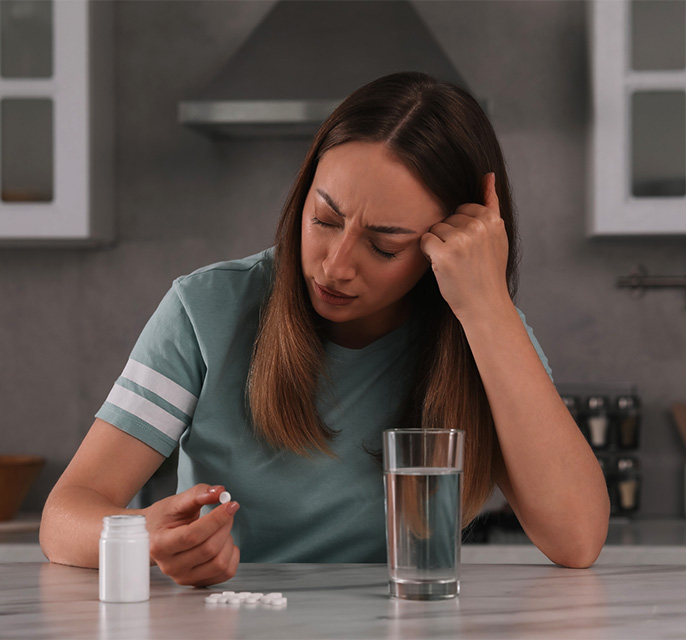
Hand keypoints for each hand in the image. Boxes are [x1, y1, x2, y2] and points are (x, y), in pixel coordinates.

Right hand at [143, 484, 239, 586]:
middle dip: (224, 526)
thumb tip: (220, 491)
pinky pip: (226, 573)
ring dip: (228, 540)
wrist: (155, 536)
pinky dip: (232, 555)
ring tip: (221, 528)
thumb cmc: (164, 519)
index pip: (193, 535)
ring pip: (220, 563)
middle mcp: (170, 566)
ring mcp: (184, 577)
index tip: (230, 505)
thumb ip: (198, 494)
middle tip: (227, 511)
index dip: (216, 519)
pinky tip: (224, 543)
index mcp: (160, 545)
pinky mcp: (197, 582)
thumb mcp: (176, 502)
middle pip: (208, 549)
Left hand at [420, 172, 510, 320]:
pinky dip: (429, 253)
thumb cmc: (488, 272)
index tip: (471, 249)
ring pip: (435, 229)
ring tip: (455, 263)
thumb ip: (491, 204)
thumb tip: (488, 175)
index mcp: (492, 220)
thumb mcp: (497, 236)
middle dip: (450, 236)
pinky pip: (425, 240)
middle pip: (448, 218)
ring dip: (439, 245)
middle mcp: (478, 227)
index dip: (462, 229)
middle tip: (463, 259)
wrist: (485, 305)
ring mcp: (461, 240)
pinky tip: (443, 266)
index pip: (463, 208)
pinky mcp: (444, 254)